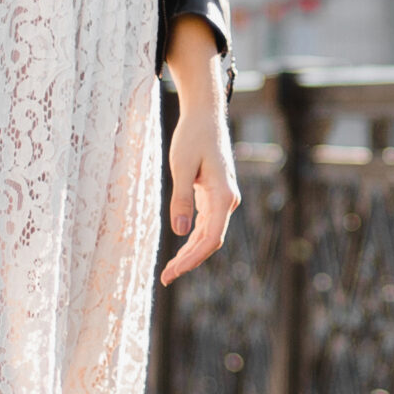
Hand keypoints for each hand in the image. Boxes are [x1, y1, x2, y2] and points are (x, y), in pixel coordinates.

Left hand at [160, 80, 237, 285]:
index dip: (191, 260)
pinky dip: (192, 238)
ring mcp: (223, 198)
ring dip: (190, 253)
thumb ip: (181, 198)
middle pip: (210, 241)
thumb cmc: (192, 136)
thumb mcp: (182, 166)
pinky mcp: (215, 195)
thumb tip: (179, 231)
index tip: (173, 273)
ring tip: (170, 270)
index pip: (210, 239)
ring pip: (209, 235)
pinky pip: (206, 224)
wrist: (205, 115)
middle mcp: (227, 200)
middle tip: (165, 278)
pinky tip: (179, 249)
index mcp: (222, 196)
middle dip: (188, 261)